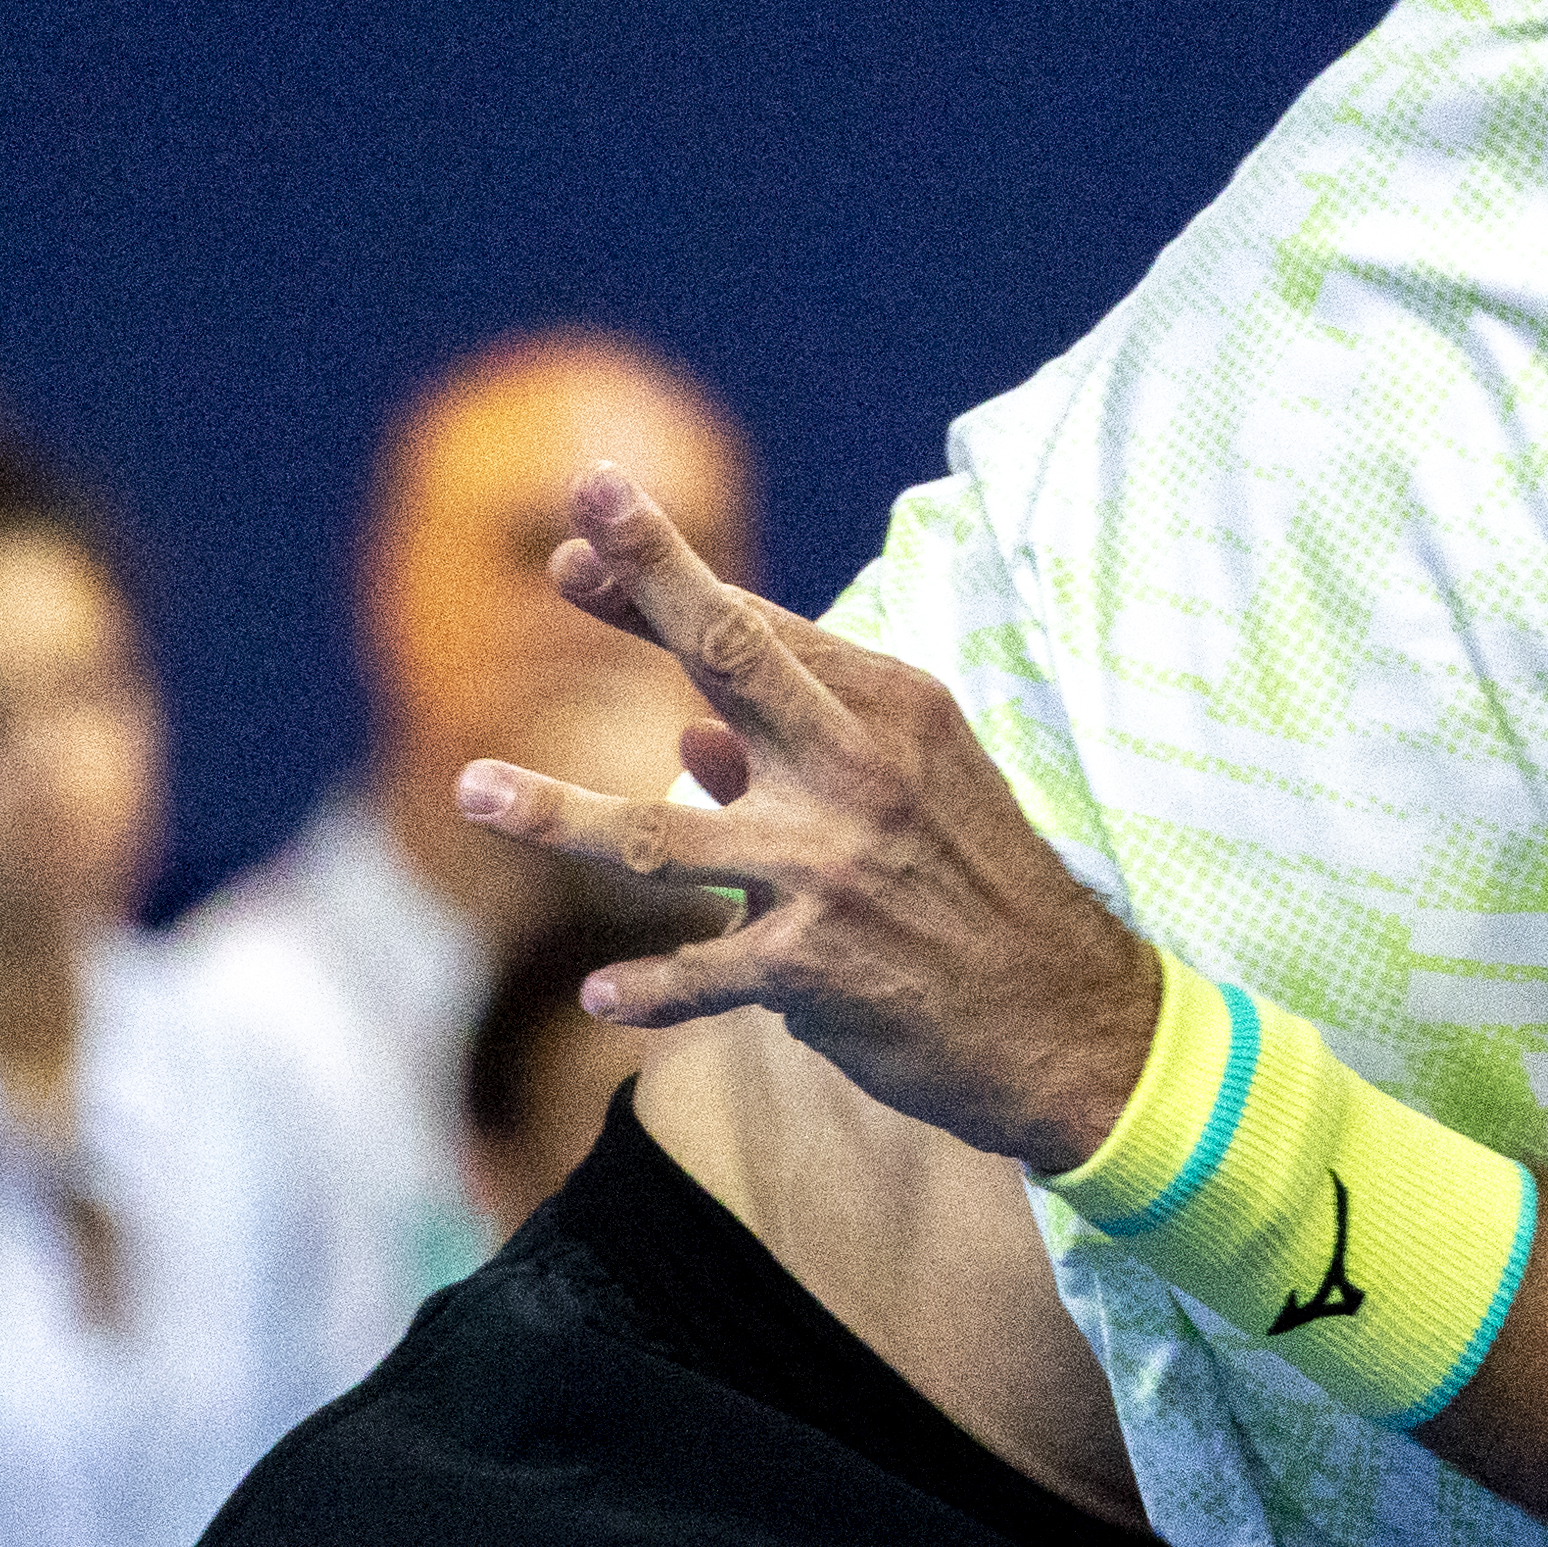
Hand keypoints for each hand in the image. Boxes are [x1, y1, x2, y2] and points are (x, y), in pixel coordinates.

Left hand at [448, 464, 1164, 1175]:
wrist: (1075, 1023)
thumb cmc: (983, 893)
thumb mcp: (918, 793)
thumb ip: (799, 760)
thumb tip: (687, 745)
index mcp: (892, 711)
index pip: (761, 627)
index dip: (663, 577)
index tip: (590, 523)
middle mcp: (862, 772)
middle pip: (730, 664)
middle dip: (646, 594)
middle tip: (563, 549)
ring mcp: (834, 870)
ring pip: (662, 835)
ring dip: (557, 813)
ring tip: (472, 786)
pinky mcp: (819, 968)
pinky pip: (703, 972)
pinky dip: (649, 985)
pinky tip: (601, 994)